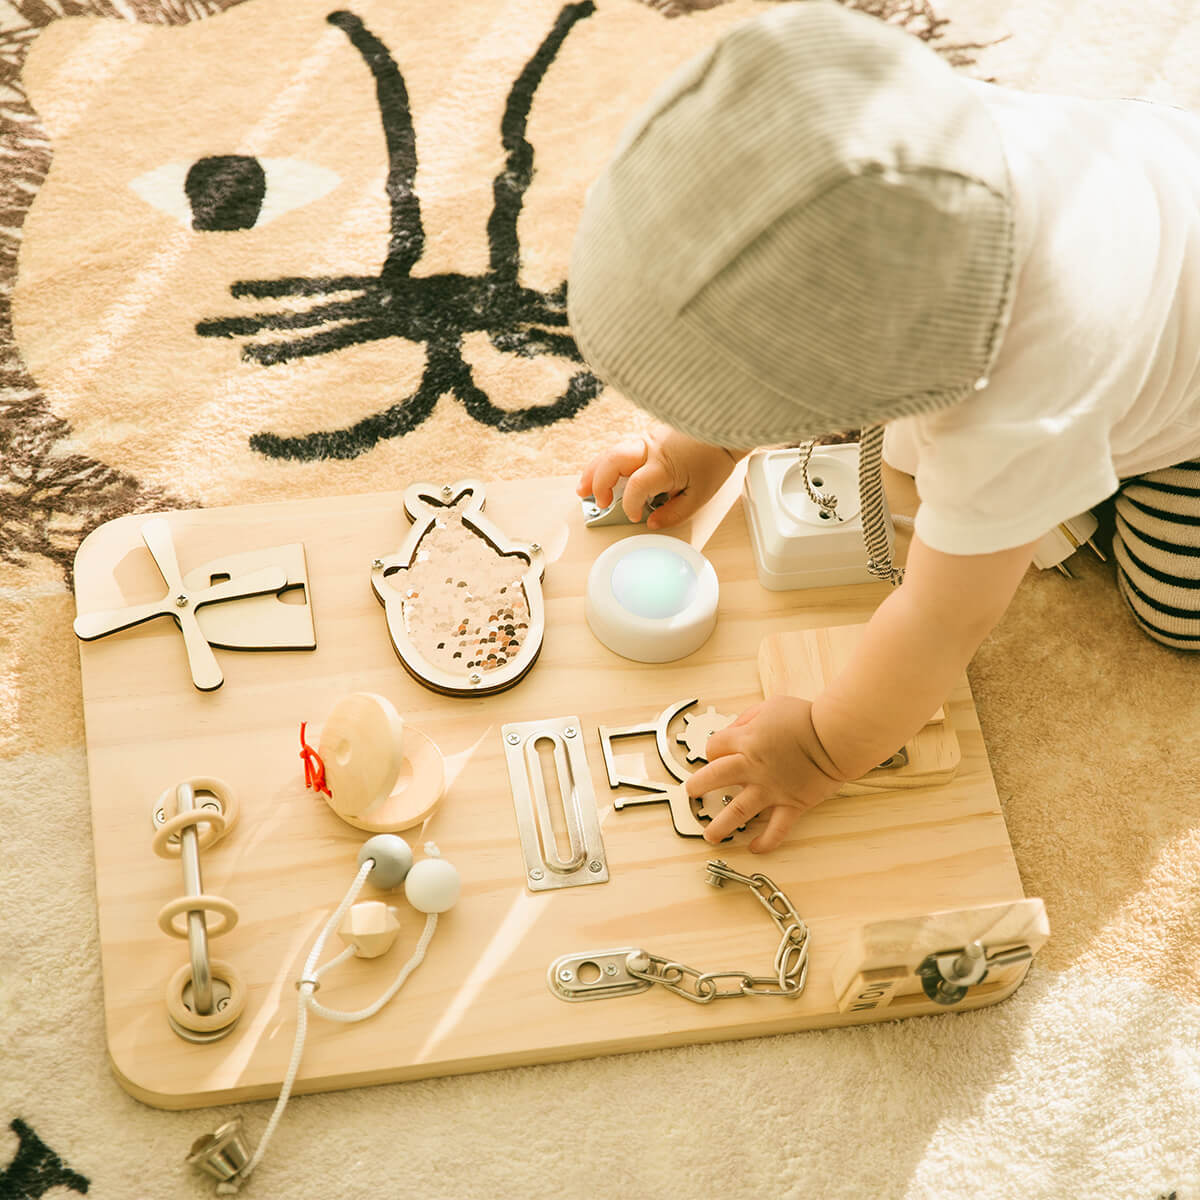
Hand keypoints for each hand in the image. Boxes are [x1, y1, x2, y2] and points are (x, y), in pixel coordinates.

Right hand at [576, 427, 742, 528]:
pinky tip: (599, 473)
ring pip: (610, 452)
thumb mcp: (700, 496)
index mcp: (664, 466)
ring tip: (583, 489)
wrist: (724, 430)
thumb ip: (675, 513)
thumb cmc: (714, 460)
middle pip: (612, 462)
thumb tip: (653, 523)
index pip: (635, 487)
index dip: (630, 506)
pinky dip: (605, 462)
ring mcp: (646, 439)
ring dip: (594, 471)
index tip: (635, 516)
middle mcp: (650, 449)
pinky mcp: (647, 435)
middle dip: (599, 484)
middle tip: (600, 503)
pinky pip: (619, 448)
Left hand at [686, 695, 846, 852]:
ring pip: (738, 811)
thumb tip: (733, 730)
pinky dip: (765, 842)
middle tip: (692, 794)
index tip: (715, 756)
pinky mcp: (791, 804)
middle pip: (714, 778)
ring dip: (721, 825)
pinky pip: (776, 829)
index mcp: (746, 741)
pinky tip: (754, 848)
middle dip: (697, 786)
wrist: (837, 736)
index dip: (712, 751)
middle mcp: (753, 767)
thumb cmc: (806, 718)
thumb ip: (747, 719)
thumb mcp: (770, 706)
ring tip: (710, 836)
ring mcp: (771, 789)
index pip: (714, 748)